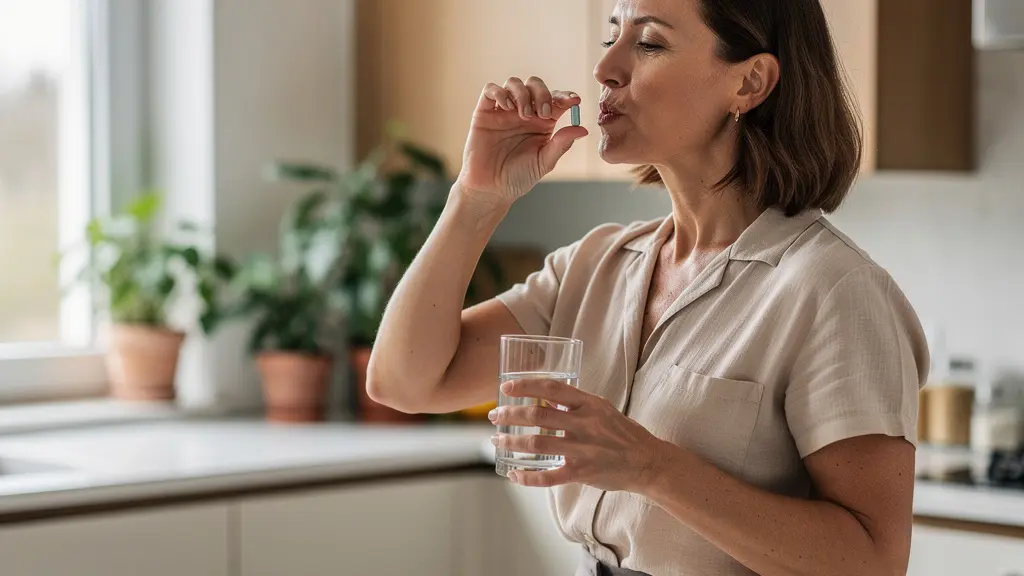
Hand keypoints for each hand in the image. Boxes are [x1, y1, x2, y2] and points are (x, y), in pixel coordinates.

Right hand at [456, 76, 588, 205]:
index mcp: (542, 122)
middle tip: (544, 113)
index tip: (574, 100)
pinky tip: (507, 108)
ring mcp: (503, 111)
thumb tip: (582, 129)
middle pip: (535, 85)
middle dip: (543, 93)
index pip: (556, 99)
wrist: (491, 189)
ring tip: (524, 115)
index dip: (565, 96)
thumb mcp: (544, 162)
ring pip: (513, 83)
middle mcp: (523, 112)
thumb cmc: (518, 177)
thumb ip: (561, 144)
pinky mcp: (484, 112)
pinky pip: (490, 90)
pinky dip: (500, 92)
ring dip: (522, 94)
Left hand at [488, 378, 669, 491]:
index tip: (505, 387)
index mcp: (589, 404)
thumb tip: (545, 395)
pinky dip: (528, 477)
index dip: (525, 385)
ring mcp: (582, 449)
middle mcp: (584, 423)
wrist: (648, 462)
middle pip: (537, 414)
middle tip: (494, 415)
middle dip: (510, 414)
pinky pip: (549, 476)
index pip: (551, 388)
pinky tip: (514, 474)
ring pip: (537, 442)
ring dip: (512, 441)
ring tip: (497, 440)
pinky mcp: (582, 472)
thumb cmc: (623, 433)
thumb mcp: (602, 408)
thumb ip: (575, 403)